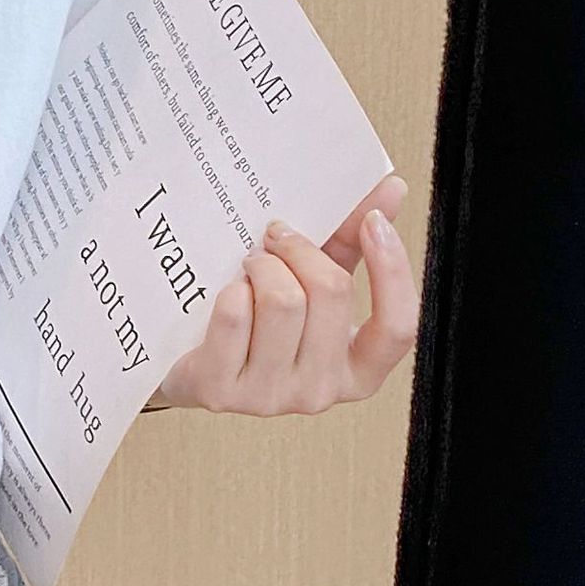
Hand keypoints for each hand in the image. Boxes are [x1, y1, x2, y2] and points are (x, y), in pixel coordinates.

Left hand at [146, 174, 417, 414]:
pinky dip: (229, 290)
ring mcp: (270, 397)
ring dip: (261, 266)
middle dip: (300, 251)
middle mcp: (320, 392)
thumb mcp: (310, 283)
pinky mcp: (220, 391)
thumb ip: (351, 242)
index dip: (393, 271)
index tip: (372, 223)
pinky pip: (234, 315)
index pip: (399, 328)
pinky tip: (226, 293)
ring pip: (282, 303)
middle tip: (275, 237)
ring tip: (249, 265)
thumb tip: (389, 188)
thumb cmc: (256, 321)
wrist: (185, 365)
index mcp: (357, 371)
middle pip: (330, 294)